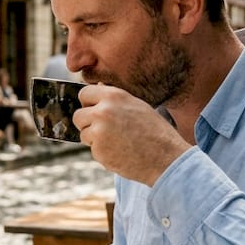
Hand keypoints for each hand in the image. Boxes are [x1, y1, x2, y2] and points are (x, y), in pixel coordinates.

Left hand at [73, 84, 189, 185]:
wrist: (165, 157)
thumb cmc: (155, 132)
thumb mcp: (137, 106)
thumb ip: (115, 99)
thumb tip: (99, 87)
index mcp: (114, 96)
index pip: (84, 94)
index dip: (88, 104)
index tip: (94, 111)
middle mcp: (103, 111)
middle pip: (78, 115)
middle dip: (87, 124)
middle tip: (104, 131)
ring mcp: (99, 131)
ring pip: (84, 134)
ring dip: (95, 141)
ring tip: (118, 143)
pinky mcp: (98, 150)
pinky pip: (93, 151)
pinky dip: (103, 153)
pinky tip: (121, 153)